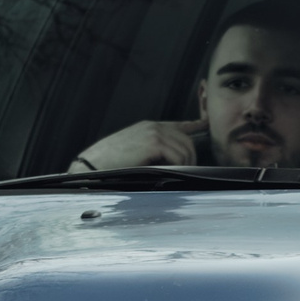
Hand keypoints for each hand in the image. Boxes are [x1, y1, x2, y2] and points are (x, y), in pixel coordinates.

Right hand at [74, 120, 204, 170]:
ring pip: (186, 150)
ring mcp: (154, 132)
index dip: (196, 125)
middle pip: (188, 141)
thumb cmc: (110, 165)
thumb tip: (173, 164)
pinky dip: (178, 167)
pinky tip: (167, 173)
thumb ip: (154, 152)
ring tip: (173, 176)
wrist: (92, 166)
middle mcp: (154, 126)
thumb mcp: (135, 153)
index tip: (206, 124)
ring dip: (184, 166)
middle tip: (184, 174)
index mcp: (149, 127)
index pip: (180, 125)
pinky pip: (178, 156)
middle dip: (190, 159)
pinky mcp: (153, 142)